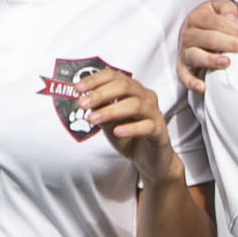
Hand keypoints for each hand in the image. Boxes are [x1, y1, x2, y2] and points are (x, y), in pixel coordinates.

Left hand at [79, 66, 182, 186]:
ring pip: (135, 105)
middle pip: (124, 86)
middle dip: (100, 94)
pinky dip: (131, 128)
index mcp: (133, 90)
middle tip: (82, 104)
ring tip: (93, 119)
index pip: (115, 76)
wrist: (150, 160)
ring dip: (111, 111)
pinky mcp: (159, 131)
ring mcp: (154, 113)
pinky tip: (117, 132)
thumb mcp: (109, 123)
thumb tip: (85, 99)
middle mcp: (145, 97)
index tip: (78, 88)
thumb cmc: (129, 137)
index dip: (96, 80)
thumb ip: (100, 110)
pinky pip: (147, 126)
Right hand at [178, 0, 237, 94]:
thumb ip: (227, 10)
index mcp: (198, 16)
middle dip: (233, 44)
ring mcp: (184, 51)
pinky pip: (184, 75)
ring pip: (196, 56)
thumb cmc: (213, 19)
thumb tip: (232, 20)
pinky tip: (203, 87)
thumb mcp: (220, 8)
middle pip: (210, 39)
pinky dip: (191, 82)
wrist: (193, 28)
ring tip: (227, 62)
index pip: (219, 23)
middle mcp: (188, 33)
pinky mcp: (182, 66)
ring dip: (211, 60)